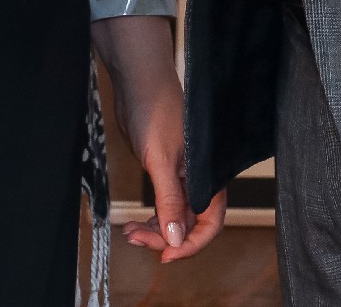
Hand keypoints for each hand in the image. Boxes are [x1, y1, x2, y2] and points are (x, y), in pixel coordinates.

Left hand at [97, 16, 225, 262]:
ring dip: (155, 230)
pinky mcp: (166, 172)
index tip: (166, 257)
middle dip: (165, 238)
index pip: (210, 223)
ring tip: (130, 233)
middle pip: (190, 225)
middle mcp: (198, 180)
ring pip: (175, 218)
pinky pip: (164, 206)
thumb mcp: (161, 160)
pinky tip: (133, 223)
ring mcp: (182, 177)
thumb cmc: (156, 112)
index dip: (191, 245)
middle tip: (136, 238)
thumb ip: (170, 201)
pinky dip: (151, 218)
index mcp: (207, 177)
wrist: (140, 84)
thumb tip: (176, 240)